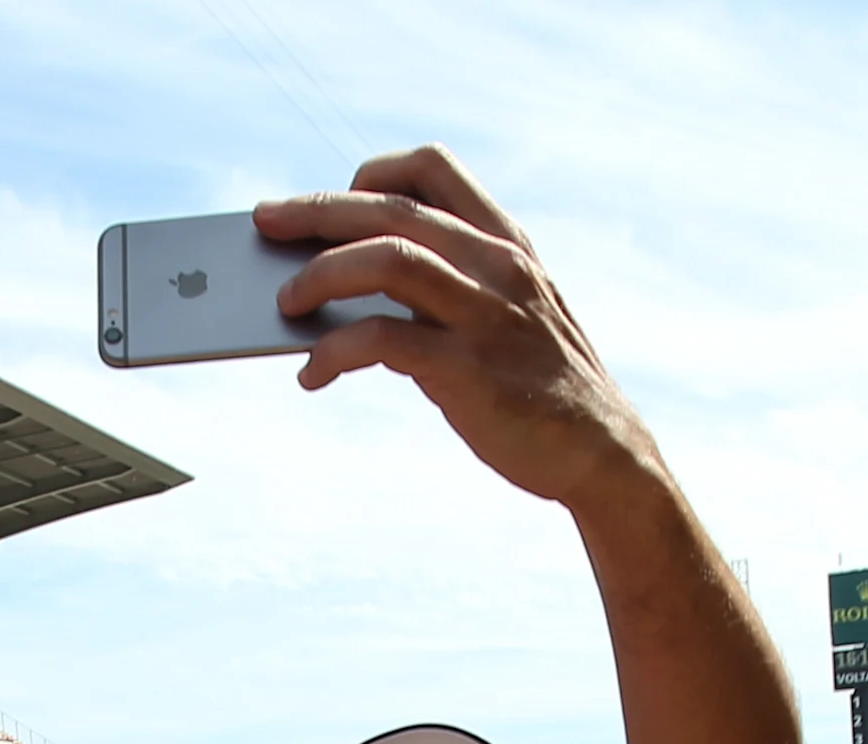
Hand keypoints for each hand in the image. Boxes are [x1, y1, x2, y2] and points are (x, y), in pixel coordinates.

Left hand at [257, 148, 656, 515]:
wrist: (600, 451)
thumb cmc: (537, 383)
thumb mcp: (505, 314)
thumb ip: (447, 289)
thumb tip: (349, 290)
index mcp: (506, 242)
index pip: (434, 168)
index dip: (373, 173)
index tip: (335, 197)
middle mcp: (496, 265)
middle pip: (391, 208)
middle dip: (317, 211)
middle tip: (266, 221)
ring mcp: (484, 314)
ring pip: (385, 259)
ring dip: (320, 274)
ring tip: (283, 301)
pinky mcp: (466, 370)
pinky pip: (380, 341)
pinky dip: (331, 351)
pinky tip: (312, 374)